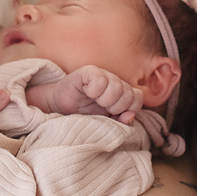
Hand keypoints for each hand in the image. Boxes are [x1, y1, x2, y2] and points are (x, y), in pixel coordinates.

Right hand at [28, 65, 142, 122]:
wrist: (59, 110)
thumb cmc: (82, 117)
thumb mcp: (105, 123)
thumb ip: (120, 121)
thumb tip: (130, 116)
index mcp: (121, 94)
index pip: (138, 97)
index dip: (130, 109)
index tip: (115, 116)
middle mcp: (114, 82)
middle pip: (130, 93)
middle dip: (117, 107)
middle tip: (103, 109)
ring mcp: (102, 76)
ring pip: (117, 86)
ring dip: (106, 99)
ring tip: (96, 102)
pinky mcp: (88, 72)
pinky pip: (100, 78)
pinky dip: (95, 90)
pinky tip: (88, 92)